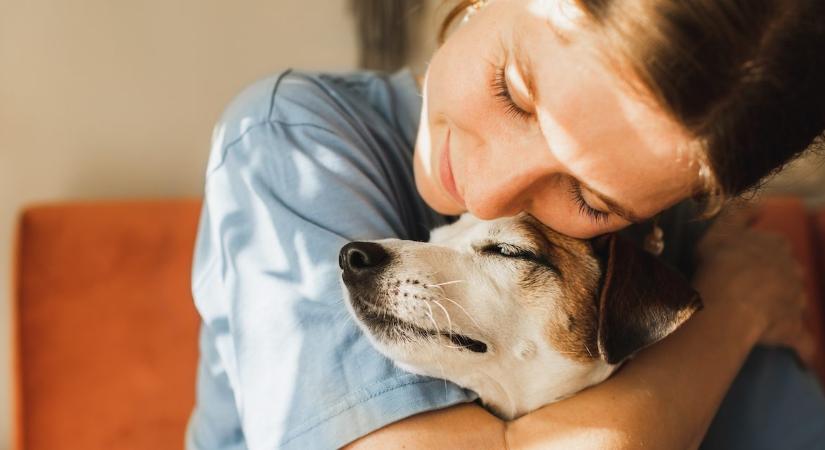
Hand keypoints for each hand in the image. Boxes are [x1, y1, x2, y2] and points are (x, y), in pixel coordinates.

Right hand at [693, 206, 814, 364]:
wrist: (728, 300)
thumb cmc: (721, 262)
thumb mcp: (722, 229)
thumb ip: (738, 214)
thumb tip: (756, 204)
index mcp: (776, 246)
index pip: (776, 244)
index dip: (763, 251)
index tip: (748, 259)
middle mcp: (793, 271)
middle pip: (790, 273)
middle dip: (779, 279)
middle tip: (756, 288)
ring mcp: (795, 302)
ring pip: (796, 303)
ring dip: (787, 308)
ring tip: (767, 318)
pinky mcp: (794, 330)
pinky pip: (803, 342)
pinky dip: (804, 349)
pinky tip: (804, 358)